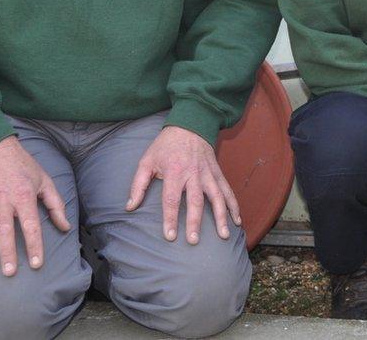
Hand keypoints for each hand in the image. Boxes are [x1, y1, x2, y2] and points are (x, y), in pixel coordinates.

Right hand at [0, 137, 69, 276]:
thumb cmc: (23, 165)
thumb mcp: (45, 180)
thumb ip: (56, 204)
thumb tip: (65, 227)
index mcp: (24, 196)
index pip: (31, 225)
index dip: (34, 245)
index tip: (36, 264)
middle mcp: (3, 201)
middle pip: (4, 230)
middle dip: (6, 253)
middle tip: (8, 273)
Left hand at [126, 126, 240, 244]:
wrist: (190, 125)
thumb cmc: (165, 146)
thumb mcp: (146, 160)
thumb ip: (138, 185)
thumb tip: (130, 207)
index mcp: (174, 172)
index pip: (171, 199)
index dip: (170, 218)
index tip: (170, 236)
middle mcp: (193, 174)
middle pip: (195, 201)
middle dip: (195, 222)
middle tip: (194, 241)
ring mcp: (208, 173)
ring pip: (217, 197)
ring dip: (221, 216)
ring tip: (223, 235)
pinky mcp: (218, 172)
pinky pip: (227, 190)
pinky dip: (233, 205)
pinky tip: (237, 220)